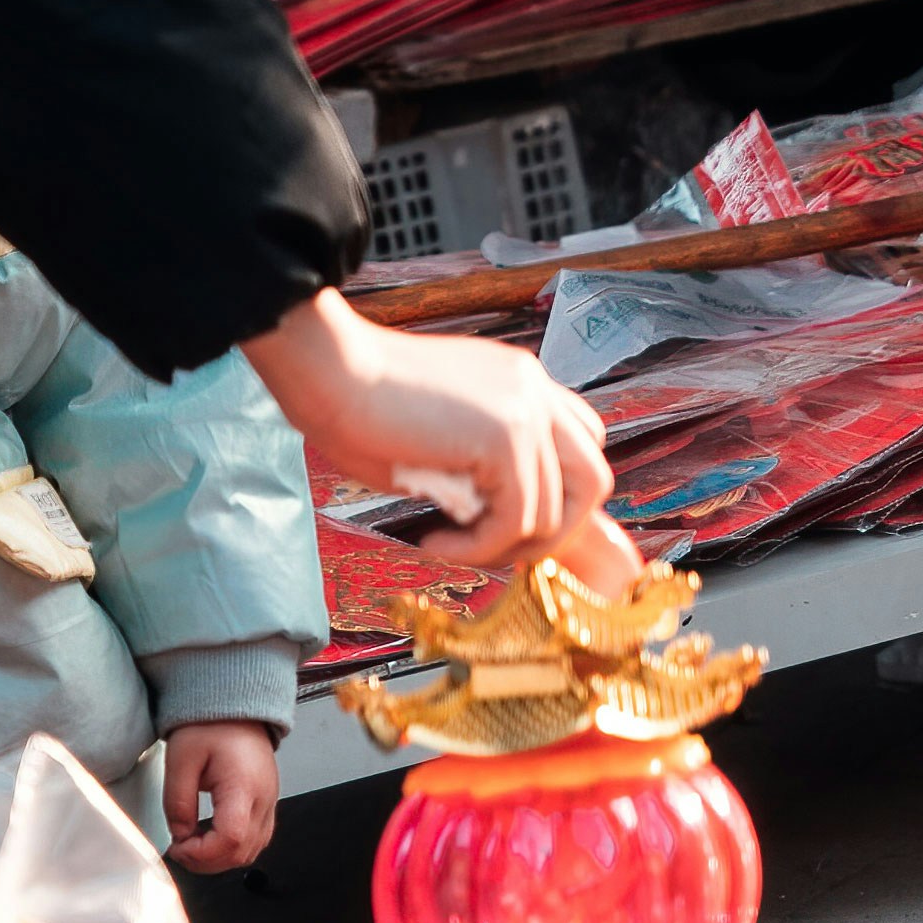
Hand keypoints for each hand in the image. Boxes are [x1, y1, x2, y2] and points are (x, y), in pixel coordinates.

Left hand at [162, 721, 279, 872]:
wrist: (235, 711)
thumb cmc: (211, 727)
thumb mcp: (181, 759)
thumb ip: (177, 802)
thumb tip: (179, 835)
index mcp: (243, 785)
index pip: (231, 838)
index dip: (202, 853)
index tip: (179, 847)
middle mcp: (263, 799)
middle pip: (242, 853)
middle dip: (206, 861)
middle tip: (180, 849)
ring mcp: (269, 804)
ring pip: (250, 852)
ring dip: (219, 858)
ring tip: (193, 844)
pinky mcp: (266, 805)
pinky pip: (255, 841)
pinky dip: (231, 849)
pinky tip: (210, 838)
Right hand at [241, 289, 613, 564]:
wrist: (330, 372)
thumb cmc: (359, 404)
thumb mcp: (441, 433)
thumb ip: (481, 463)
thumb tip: (496, 521)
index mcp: (521, 382)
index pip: (579, 444)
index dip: (553, 495)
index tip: (501, 524)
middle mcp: (535, 390)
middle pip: (592, 479)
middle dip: (552, 530)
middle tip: (492, 550)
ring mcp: (528, 409)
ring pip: (555, 512)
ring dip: (503, 546)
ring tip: (449, 544)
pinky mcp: (508, 436)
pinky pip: (515, 521)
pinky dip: (478, 547)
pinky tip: (434, 540)